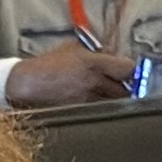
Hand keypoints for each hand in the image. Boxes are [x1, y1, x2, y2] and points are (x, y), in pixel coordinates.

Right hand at [6, 43, 133, 108]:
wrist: (29, 83)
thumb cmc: (49, 63)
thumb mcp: (73, 48)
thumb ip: (94, 51)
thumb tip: (110, 53)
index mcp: (94, 64)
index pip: (127, 69)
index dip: (132, 70)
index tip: (130, 71)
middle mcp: (95, 84)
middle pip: (126, 91)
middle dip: (127, 87)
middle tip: (124, 84)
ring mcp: (88, 101)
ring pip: (115, 104)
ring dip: (116, 99)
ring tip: (111, 94)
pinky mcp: (82, 112)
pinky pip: (101, 111)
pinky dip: (103, 107)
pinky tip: (97, 102)